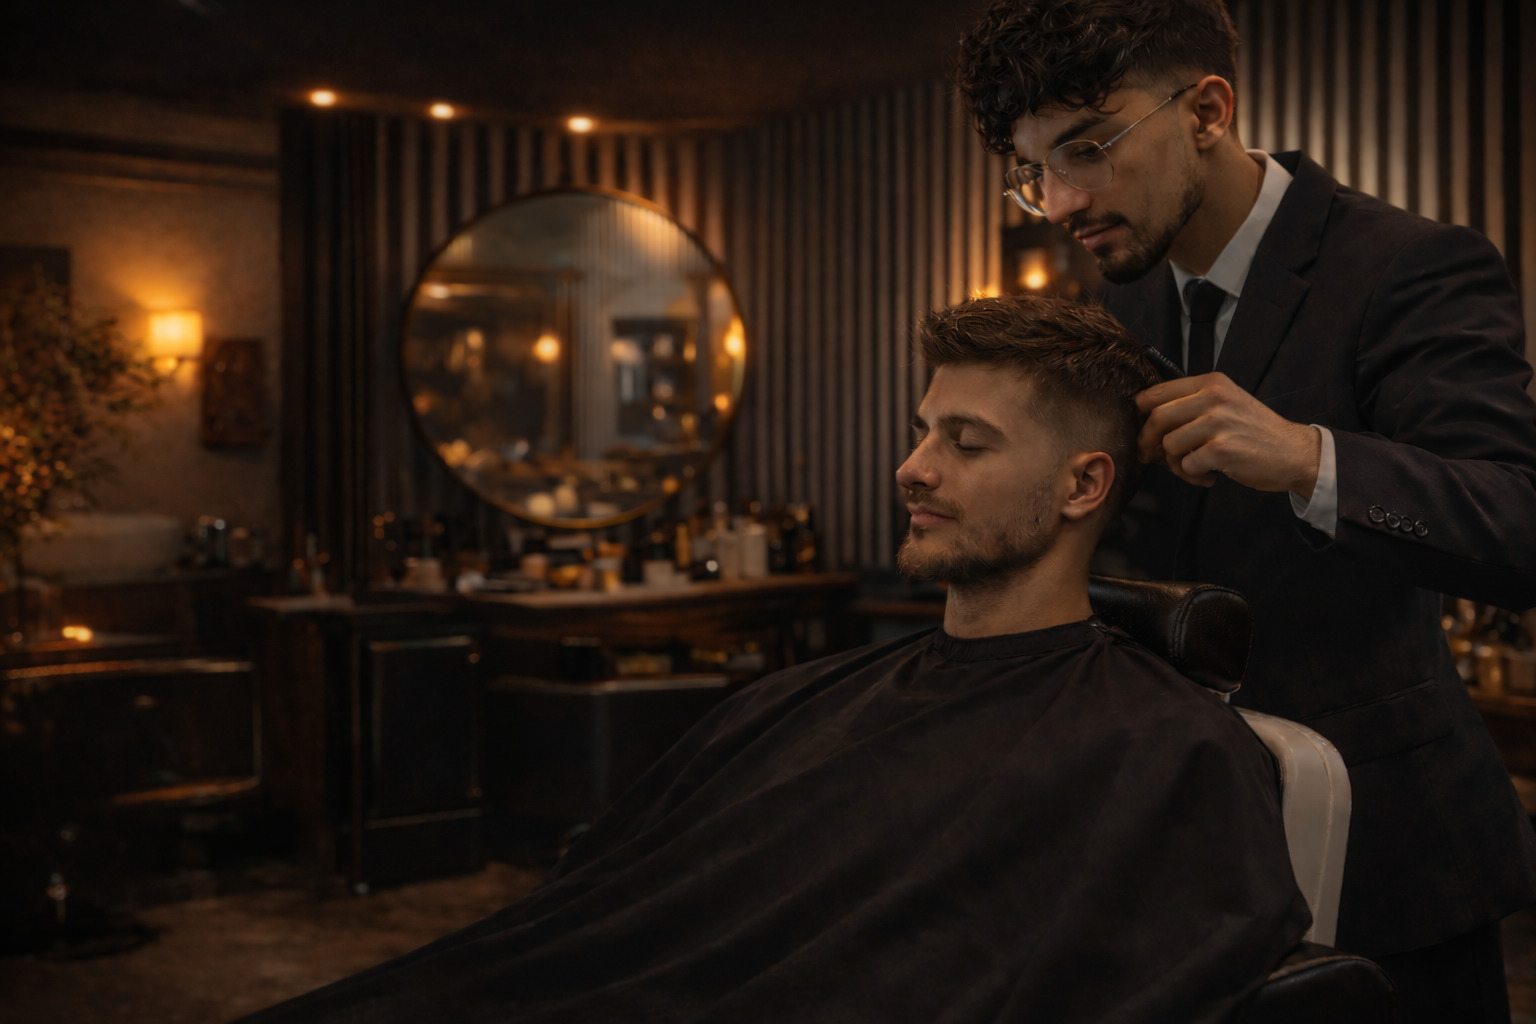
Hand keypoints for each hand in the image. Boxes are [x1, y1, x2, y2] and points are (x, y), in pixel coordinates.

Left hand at [1134, 373, 1320, 495]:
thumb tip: (1147, 429)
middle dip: (1149, 442)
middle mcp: (1213, 397)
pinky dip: (1192, 476)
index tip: (1146, 432)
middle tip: (1155, 457)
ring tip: (1194, 468)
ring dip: (1174, 464)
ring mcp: (1217, 422)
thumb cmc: (1255, 432)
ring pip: (1168, 445)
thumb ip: (1190, 407)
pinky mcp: (1221, 448)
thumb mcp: (1226, 404)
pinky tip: (1209, 476)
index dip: (1142, 416)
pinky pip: (1186, 465)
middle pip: (1156, 418)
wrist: (1294, 452)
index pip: (1156, 393)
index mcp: (1211, 383)